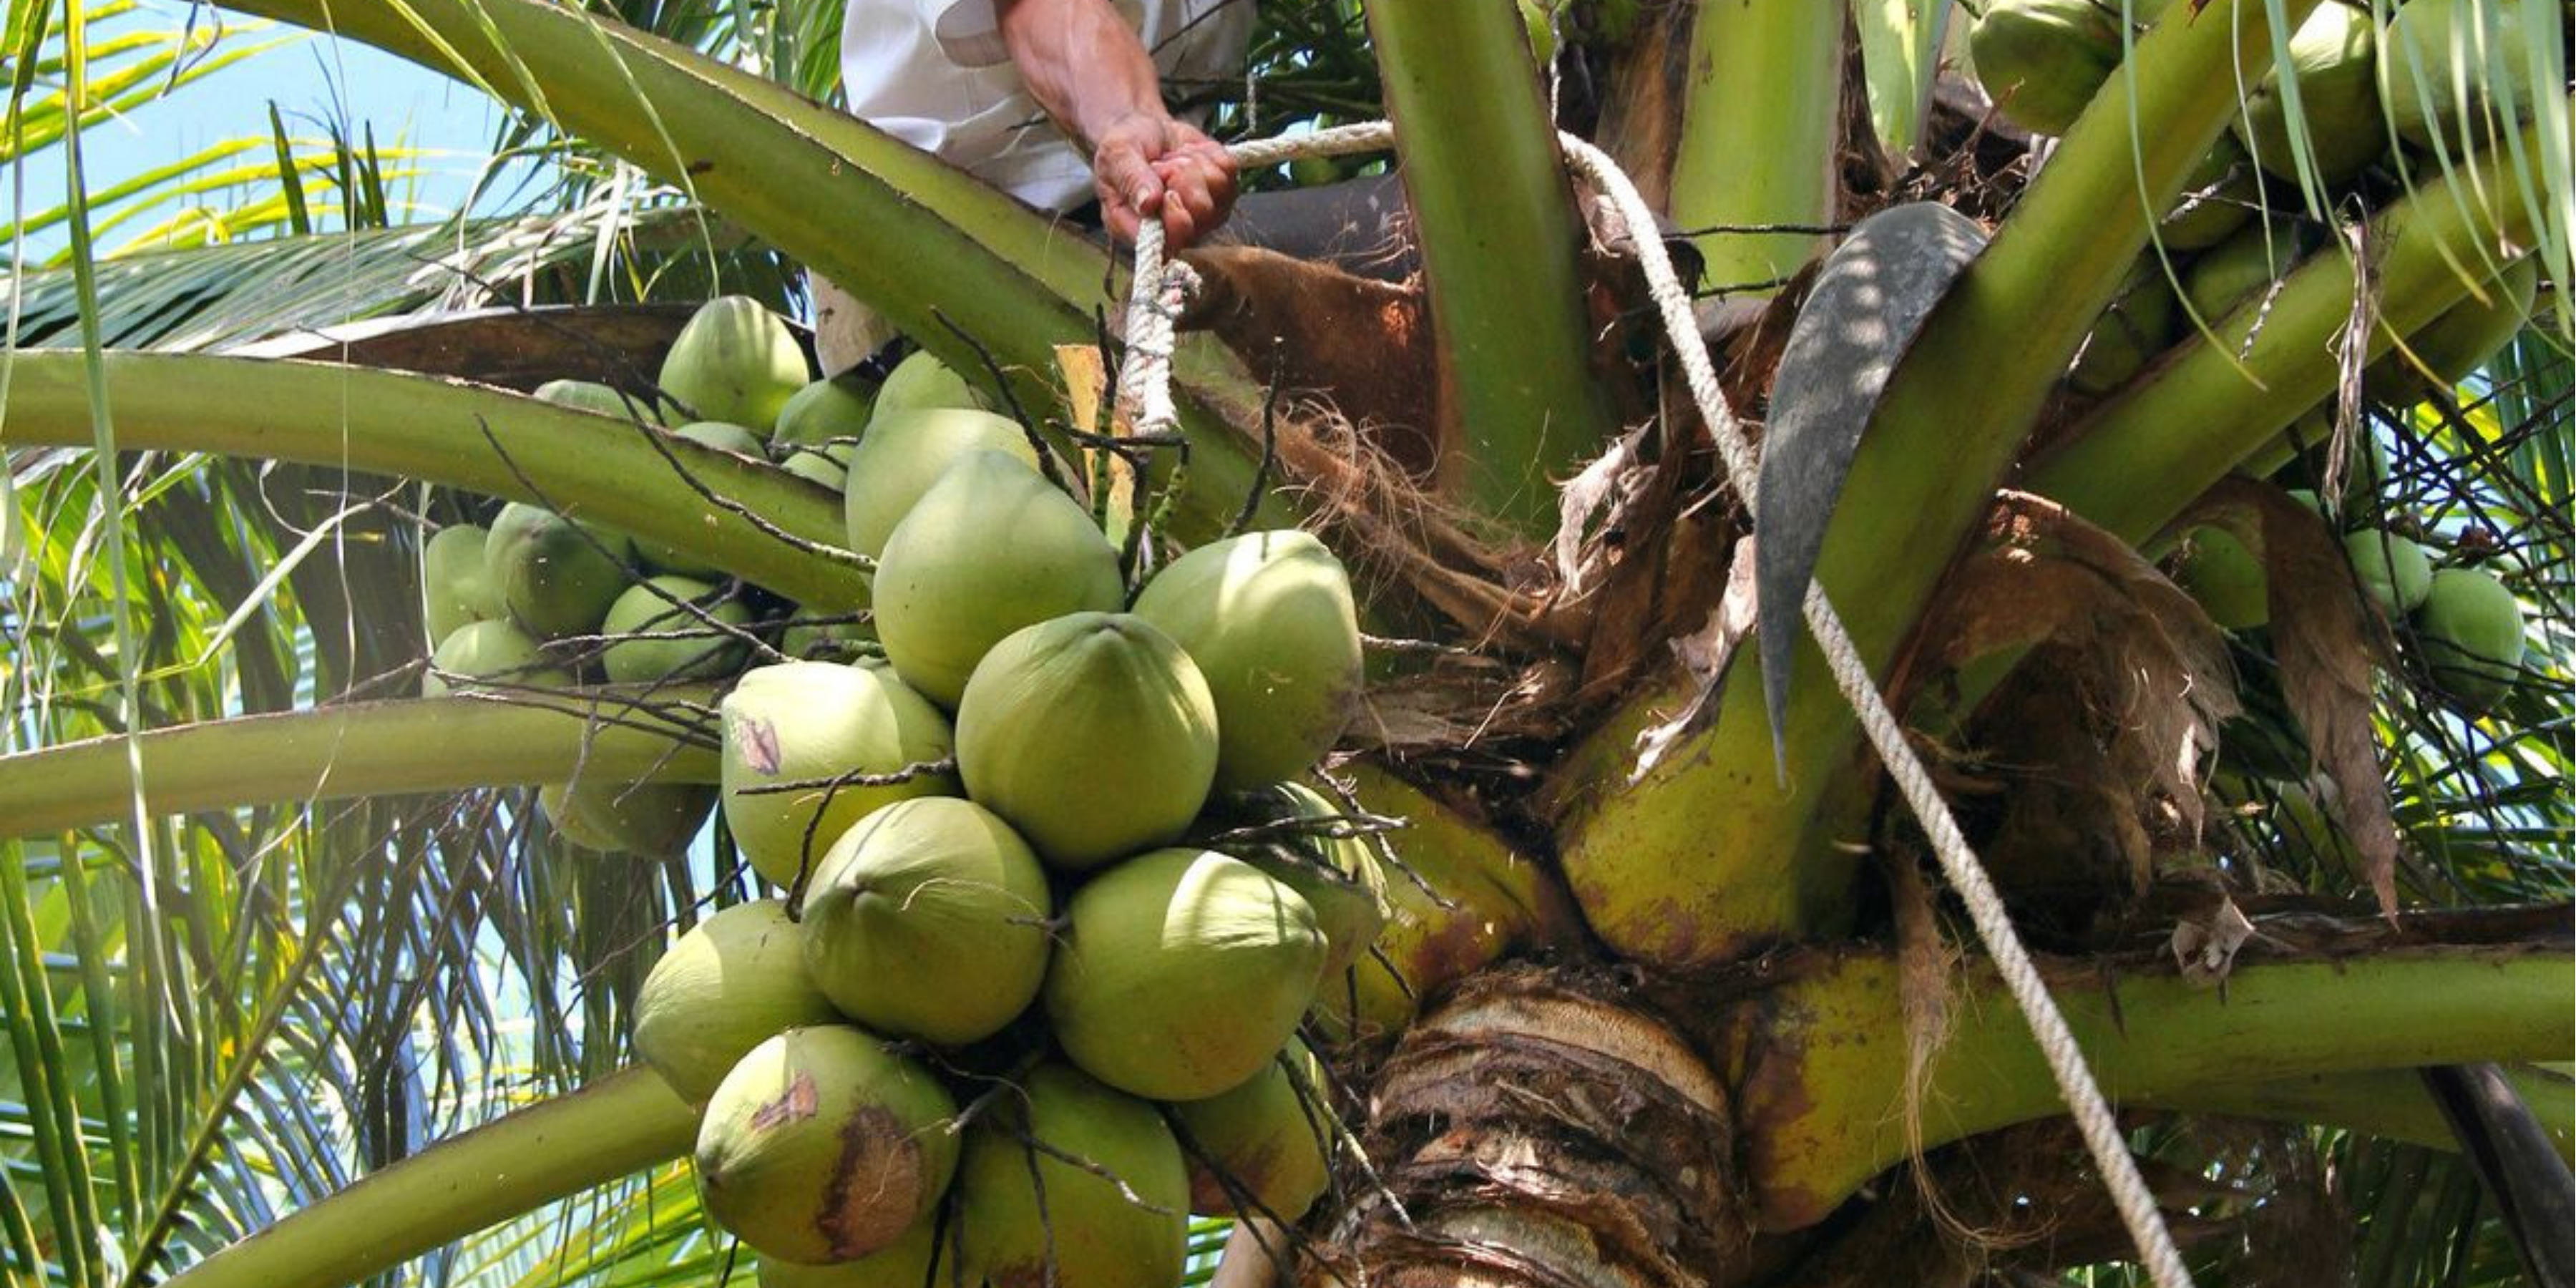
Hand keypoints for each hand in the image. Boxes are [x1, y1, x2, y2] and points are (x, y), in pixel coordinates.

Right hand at [1091, 114, 1236, 248]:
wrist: (1147, 131)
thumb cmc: (1125, 147)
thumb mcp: (1116, 155)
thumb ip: (1130, 179)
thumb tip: (1148, 204)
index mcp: (1140, 229)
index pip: (1169, 242)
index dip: (1176, 217)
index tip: (1167, 192)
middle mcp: (1175, 229)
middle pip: (1201, 210)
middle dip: (1181, 175)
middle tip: (1160, 166)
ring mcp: (1204, 213)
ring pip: (1217, 185)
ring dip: (1192, 161)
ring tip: (1171, 159)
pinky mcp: (1224, 192)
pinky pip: (1228, 168)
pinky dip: (1208, 153)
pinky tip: (1188, 154)